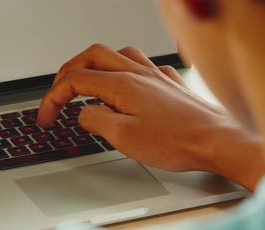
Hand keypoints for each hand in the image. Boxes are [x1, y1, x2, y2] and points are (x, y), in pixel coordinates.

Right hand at [38, 44, 264, 189]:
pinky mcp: (170, 83)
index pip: (75, 81)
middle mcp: (137, 73)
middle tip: (58, 92)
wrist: (217, 141)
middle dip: (68, 71)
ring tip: (87, 82)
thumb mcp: (124, 139)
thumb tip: (83, 113)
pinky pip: (142, 64)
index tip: (46, 117)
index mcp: (122, 84)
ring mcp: (155, 75)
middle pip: (92, 56)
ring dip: (96, 64)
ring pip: (118, 53)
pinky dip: (124, 70)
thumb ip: (96, 121)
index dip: (53, 98)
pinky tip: (127, 84)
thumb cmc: (178, 142)